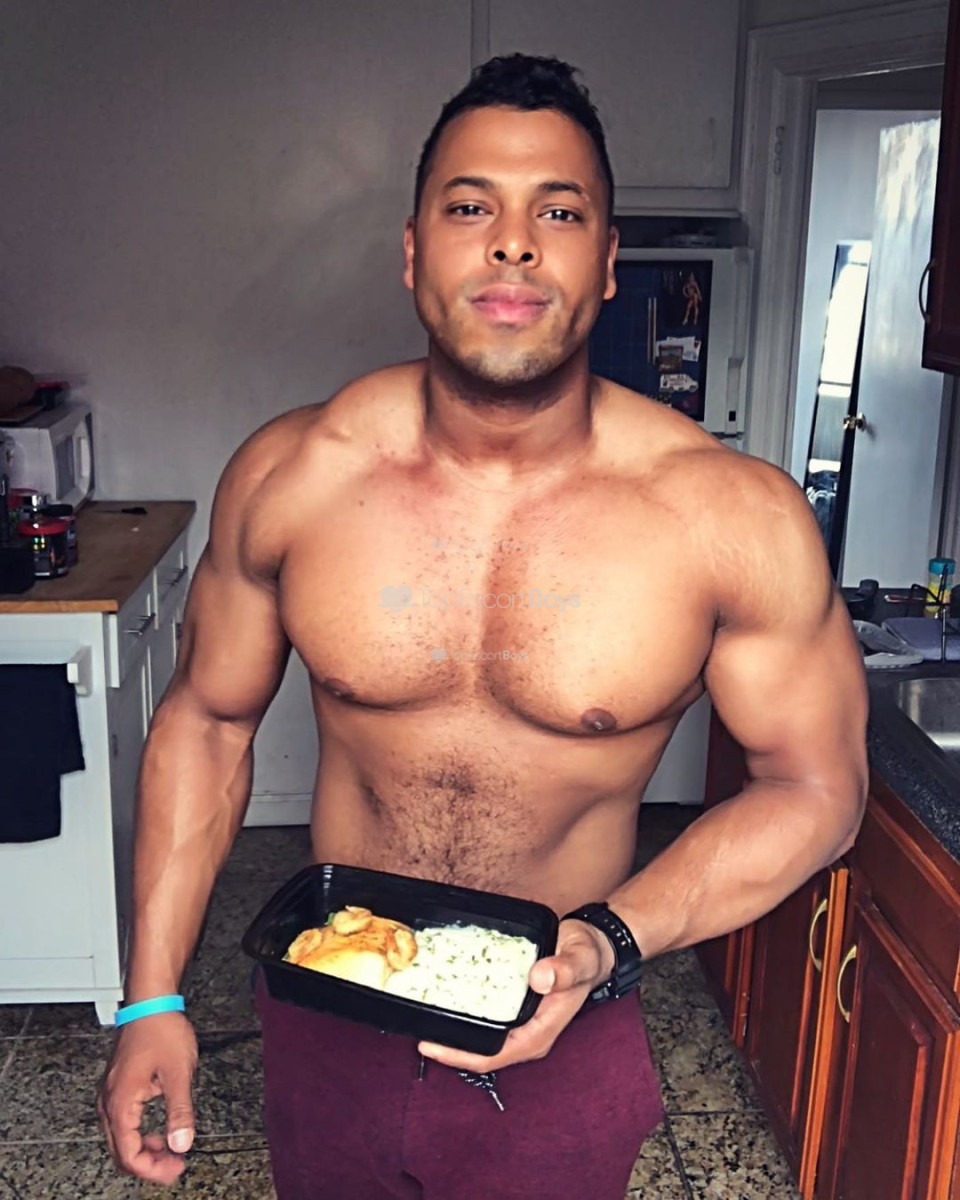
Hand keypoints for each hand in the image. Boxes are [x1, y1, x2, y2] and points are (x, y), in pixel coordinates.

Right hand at [97, 1013, 198, 1185]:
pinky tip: (159, 1130)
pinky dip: (140, 1133)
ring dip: (144, 1149)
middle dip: (149, 1164)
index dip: (153, 1169)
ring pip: (120, 1138)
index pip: (129, 1155)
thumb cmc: (161, 1029)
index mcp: (121, 1102)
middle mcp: (109, 1101)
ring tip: (171, 1149)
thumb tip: (182, 1143)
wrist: (151, 1001)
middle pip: (121, 1152)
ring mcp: (110, 1093)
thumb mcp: (178, 1074)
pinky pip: (122, 1122)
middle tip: (175, 1165)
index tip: (176, 1168)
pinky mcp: (117, 1086)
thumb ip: (180, 1112)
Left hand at [417, 918, 614, 1073]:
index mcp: (540, 1032)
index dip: (459, 1055)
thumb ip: (564, 969)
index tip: (430, 1046)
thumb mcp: (580, 958)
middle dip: (449, 1046)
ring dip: (455, 1031)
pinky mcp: (516, 1010)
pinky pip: (486, 1020)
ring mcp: (522, 1024)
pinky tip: (446, 999)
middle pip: (481, 1052)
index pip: (493, 1056)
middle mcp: (529, 1034)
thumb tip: (539, 977)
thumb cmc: (587, 956)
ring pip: (482, 1038)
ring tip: (424, 1016)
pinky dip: (466, 1013)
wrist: (594, 949)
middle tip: (416, 1030)